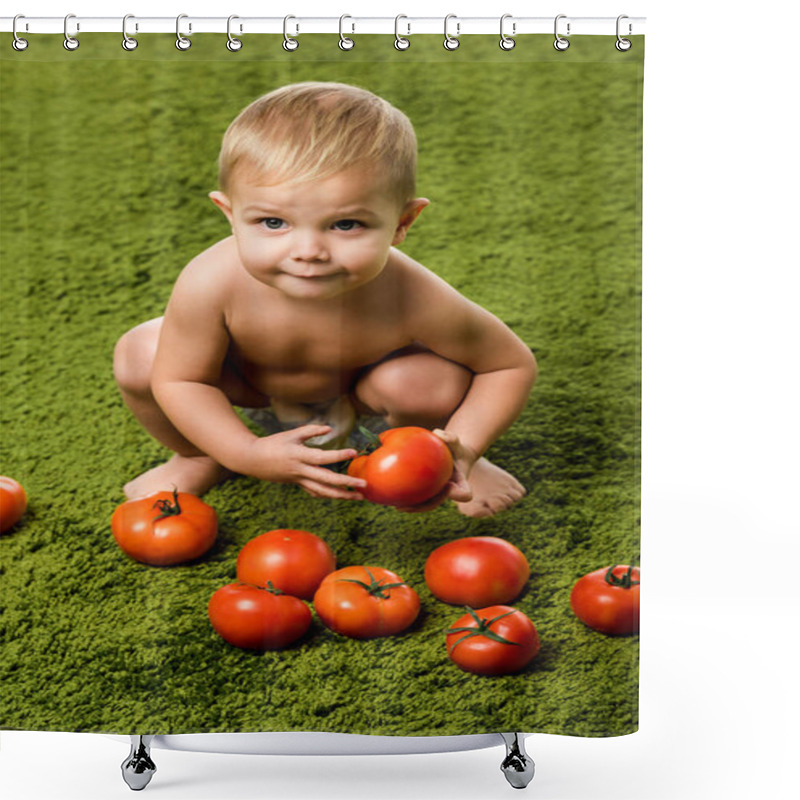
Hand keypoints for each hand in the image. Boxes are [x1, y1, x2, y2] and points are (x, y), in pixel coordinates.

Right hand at [240, 425, 366, 500]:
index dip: (339, 456)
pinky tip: (339, 496)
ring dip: (341, 495)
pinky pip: (315, 492)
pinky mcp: (297, 484)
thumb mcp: (291, 434)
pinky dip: (328, 495)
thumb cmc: (272, 443)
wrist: (252, 460)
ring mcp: (298, 480)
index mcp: (299, 456)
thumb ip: (311, 430)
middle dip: (347, 484)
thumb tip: (330, 429)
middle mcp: (300, 471)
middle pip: (327, 480)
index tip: (353, 452)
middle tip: (364, 485)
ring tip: (358, 497)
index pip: (323, 457)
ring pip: (323, 492)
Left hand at [393, 428, 474, 512]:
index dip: (456, 494)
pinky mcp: (427, 492)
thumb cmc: (453, 446)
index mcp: (460, 483)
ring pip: (425, 504)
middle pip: (437, 503)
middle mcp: (448, 492)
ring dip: (412, 507)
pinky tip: (391, 494)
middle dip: (424, 506)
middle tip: (408, 506)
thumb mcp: (454, 440)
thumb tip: (437, 433)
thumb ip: (449, 437)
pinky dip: (405, 497)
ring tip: (395, 505)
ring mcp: (436, 494)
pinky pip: (416, 497)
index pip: (464, 494)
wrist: (452, 454)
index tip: (448, 485)